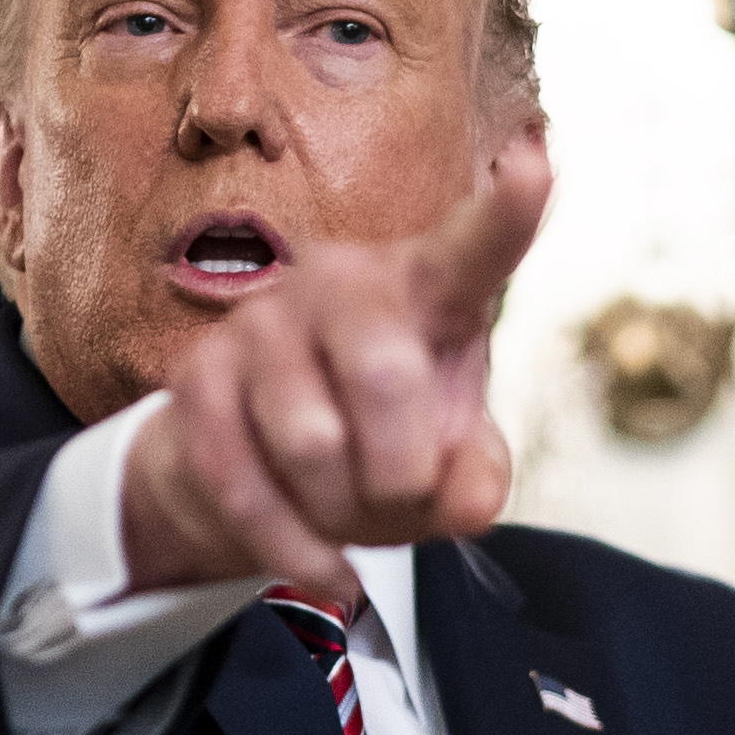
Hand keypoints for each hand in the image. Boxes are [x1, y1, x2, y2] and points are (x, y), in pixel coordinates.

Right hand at [119, 127, 550, 593]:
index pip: (474, 249)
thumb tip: (462, 500)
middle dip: (402, 473)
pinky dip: (296, 550)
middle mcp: (342, 282)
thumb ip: (478, 480)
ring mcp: (261, 322)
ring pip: (310, 442)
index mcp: (426, 287)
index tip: (536, 165)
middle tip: (400, 496)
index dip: (507, 213)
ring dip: (342, 512)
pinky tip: (323, 569)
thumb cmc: (378, 445)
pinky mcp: (197, 378)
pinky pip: (246, 485)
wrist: (257, 469)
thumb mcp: (450, 465)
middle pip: (384, 375)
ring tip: (347, 512)